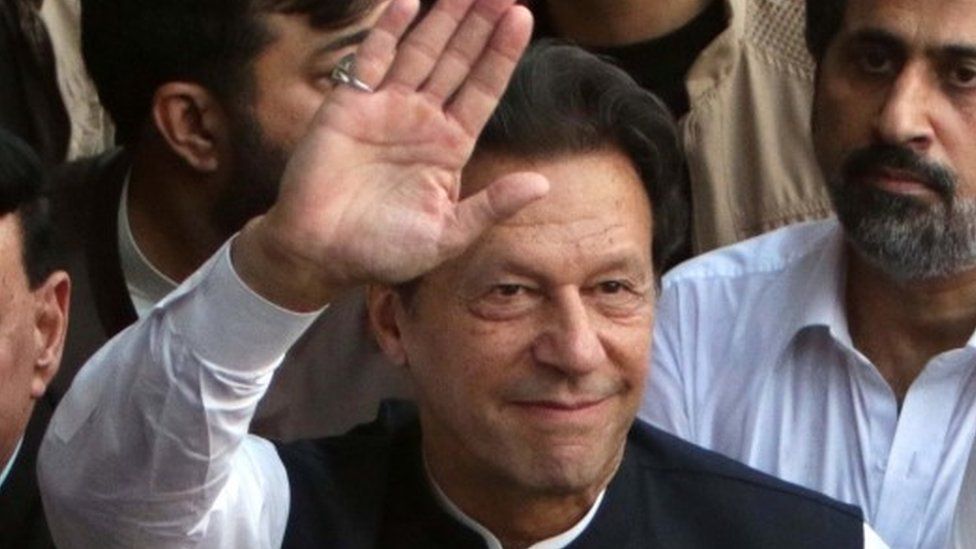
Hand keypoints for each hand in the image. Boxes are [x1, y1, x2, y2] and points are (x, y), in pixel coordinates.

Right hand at [234, 0, 547, 310]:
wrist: (319, 253)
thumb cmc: (382, 251)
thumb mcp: (447, 235)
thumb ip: (491, 205)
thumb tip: (543, 184)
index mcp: (450, 148)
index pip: (483, 90)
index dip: (501, 54)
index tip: (522, 16)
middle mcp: (422, 121)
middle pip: (458, 61)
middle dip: (479, 24)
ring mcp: (386, 109)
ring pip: (422, 51)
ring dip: (443, 18)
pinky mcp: (348, 105)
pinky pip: (372, 59)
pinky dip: (389, 30)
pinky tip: (409, 2)